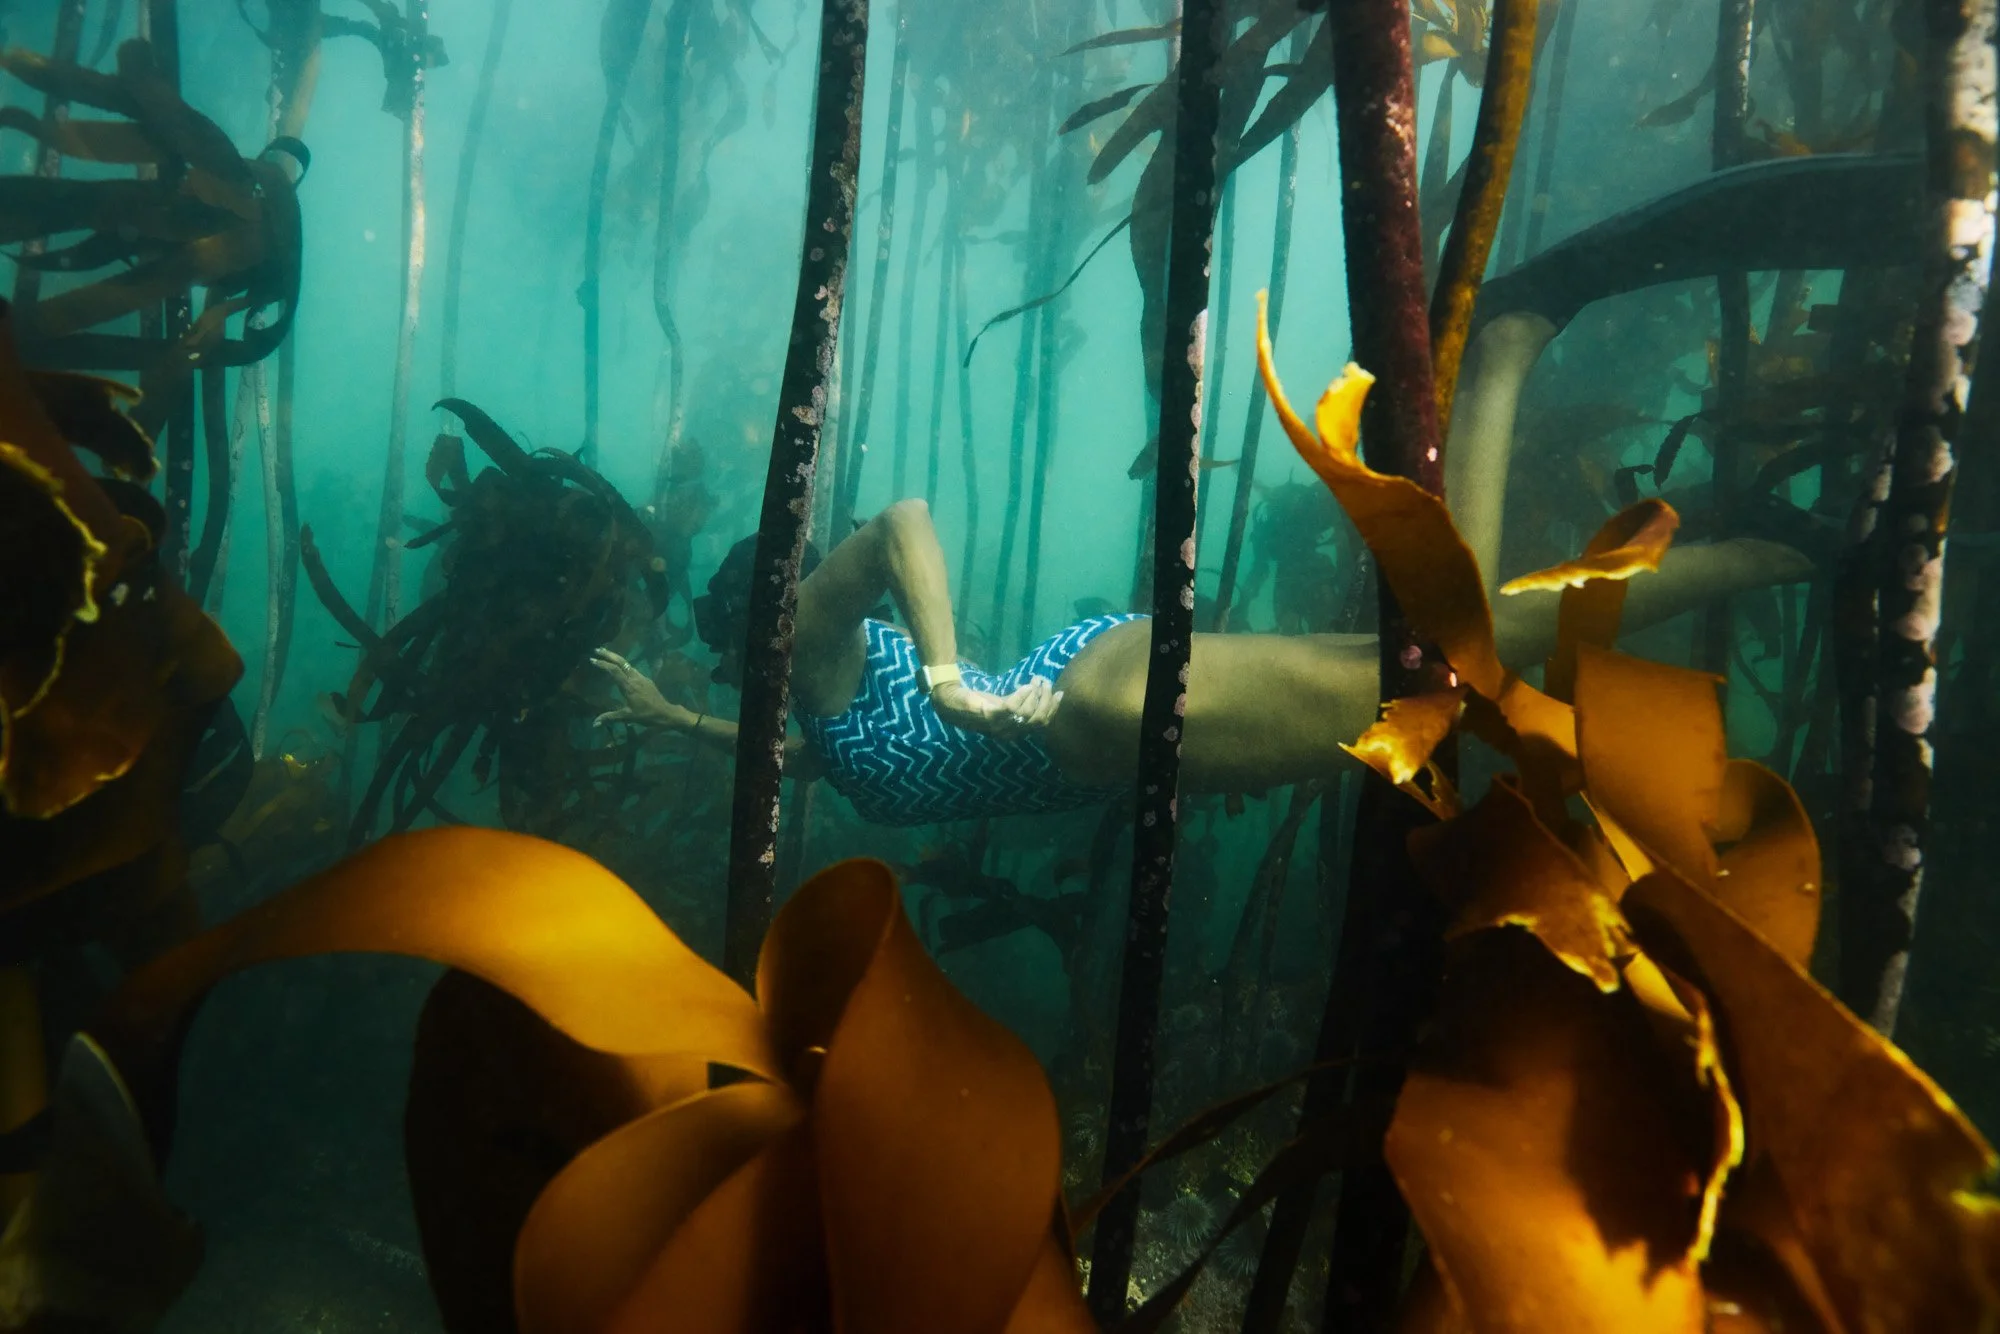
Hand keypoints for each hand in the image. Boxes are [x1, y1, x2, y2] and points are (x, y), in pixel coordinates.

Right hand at [590, 648, 676, 727]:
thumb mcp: (627, 717)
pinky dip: (623, 665)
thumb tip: (594, 724)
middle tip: (597, 649)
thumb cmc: (646, 715)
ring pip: (628, 664)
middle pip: (621, 662)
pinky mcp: (646, 680)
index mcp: (629, 686)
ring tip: (606, 655)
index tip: (592, 659)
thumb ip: (610, 717)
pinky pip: (633, 669)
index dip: (603, 664)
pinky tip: (620, 667)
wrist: (666, 713)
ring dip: (616, 658)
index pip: (614, 671)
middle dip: (609, 654)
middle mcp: (635, 678)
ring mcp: (642, 677)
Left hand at [929, 675, 1061, 739]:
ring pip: (1028, 714)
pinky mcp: (990, 715)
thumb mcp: (1003, 705)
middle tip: (1047, 683)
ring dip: (1036, 695)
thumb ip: (1020, 703)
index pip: (1041, 725)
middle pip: (1038, 720)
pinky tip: (1025, 684)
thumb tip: (1039, 690)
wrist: (951, 701)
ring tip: (1036, 680)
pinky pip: (1013, 707)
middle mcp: (1008, 733)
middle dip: (1047, 701)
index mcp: (1014, 732)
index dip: (1053, 709)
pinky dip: (1022, 694)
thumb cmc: (978, 703)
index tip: (1059, 693)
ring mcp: (999, 726)